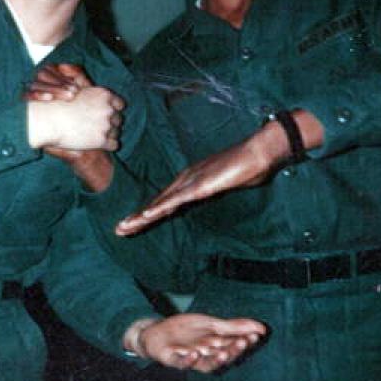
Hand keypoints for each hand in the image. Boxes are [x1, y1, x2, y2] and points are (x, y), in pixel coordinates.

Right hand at [25, 64, 116, 188]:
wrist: (49, 120)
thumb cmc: (57, 105)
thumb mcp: (77, 91)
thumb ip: (89, 93)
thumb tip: (90, 93)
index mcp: (104, 95)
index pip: (120, 105)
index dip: (113, 111)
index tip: (106, 115)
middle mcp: (108, 109)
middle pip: (118, 119)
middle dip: (111, 124)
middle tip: (99, 128)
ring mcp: (106, 125)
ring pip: (117, 132)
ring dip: (109, 135)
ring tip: (96, 137)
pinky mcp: (102, 140)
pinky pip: (114, 145)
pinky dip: (108, 146)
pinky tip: (98, 145)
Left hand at [115, 135, 273, 235]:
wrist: (261, 150)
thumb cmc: (249, 166)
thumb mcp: (227, 183)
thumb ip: (215, 188)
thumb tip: (209, 192)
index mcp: (192, 180)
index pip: (166, 200)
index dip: (149, 213)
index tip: (134, 223)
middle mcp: (187, 179)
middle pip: (158, 202)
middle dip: (138, 217)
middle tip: (119, 230)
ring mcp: (193, 181)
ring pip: (162, 202)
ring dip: (142, 216)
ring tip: (124, 227)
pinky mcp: (202, 185)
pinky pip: (178, 199)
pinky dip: (161, 207)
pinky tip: (147, 215)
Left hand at [125, 314, 266, 372]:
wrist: (157, 332)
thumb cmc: (186, 331)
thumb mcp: (211, 324)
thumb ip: (234, 327)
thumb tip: (261, 327)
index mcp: (216, 347)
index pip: (234, 345)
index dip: (245, 342)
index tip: (255, 336)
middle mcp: (206, 356)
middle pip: (223, 356)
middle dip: (234, 350)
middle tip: (244, 342)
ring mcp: (190, 358)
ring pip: (206, 364)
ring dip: (215, 360)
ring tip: (224, 353)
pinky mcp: (173, 359)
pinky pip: (181, 363)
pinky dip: (188, 361)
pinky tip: (194, 354)